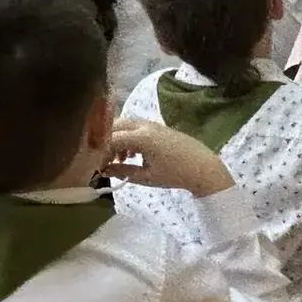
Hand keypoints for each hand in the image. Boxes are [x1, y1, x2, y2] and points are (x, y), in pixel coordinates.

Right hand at [103, 118, 234, 198]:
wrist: (203, 167)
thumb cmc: (175, 175)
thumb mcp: (146, 177)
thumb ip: (122, 171)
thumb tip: (103, 170)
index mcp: (142, 137)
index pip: (111, 139)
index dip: (101, 153)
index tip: (98, 167)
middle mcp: (145, 125)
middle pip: (116, 125)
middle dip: (105, 141)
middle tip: (104, 160)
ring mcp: (152, 124)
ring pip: (125, 124)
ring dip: (117, 138)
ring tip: (120, 160)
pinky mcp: (158, 127)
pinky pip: (136, 126)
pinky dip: (128, 137)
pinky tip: (131, 155)